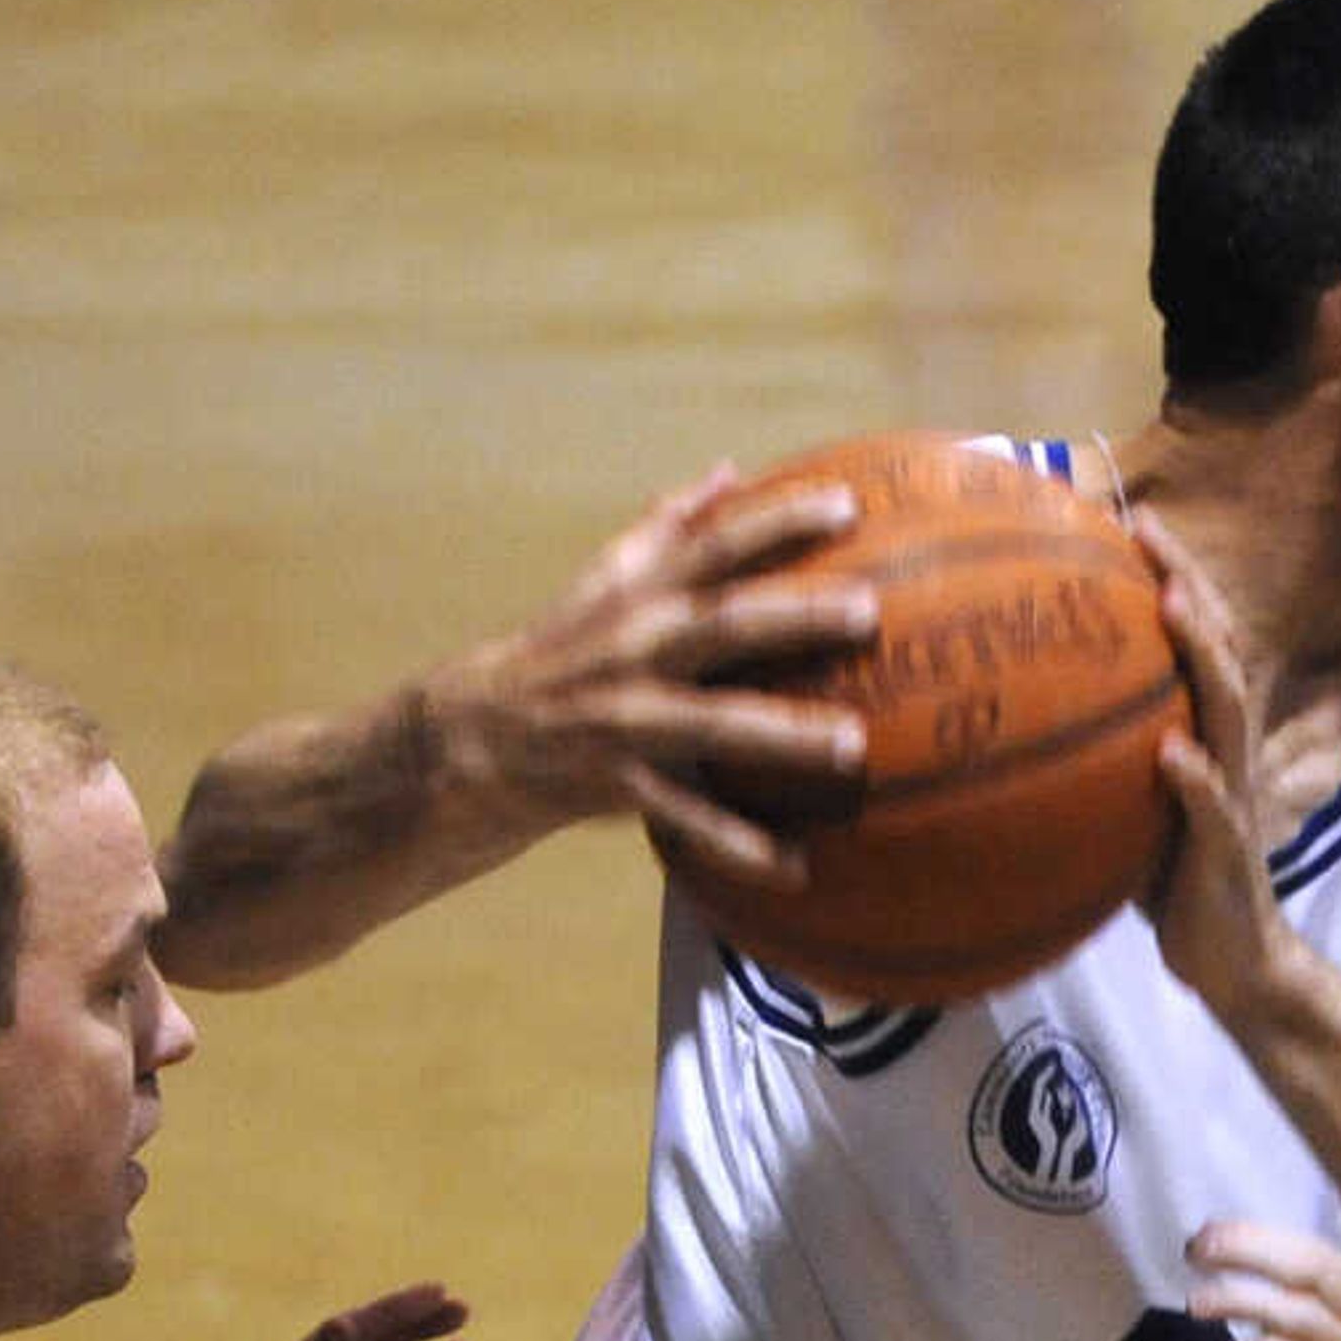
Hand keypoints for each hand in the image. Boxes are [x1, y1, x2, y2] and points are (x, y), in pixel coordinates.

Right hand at [428, 467, 875, 883]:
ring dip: (783, 734)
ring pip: (713, 722)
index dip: (780, 519)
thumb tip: (729, 472)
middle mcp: (635, 646)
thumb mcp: (603, 582)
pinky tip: (795, 868)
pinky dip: (738, 845)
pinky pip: (687, 818)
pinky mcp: (617, 783)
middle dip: (797, 614)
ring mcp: (625, 716)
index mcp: (639, 594)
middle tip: (870, 612)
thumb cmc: (560, 652)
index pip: (716, 543)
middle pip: (725, 621)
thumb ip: (668, 530)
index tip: (850, 504)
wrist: (471, 736)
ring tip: (852, 745)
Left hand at [1130, 511, 1295, 1016]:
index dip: (1167, 575)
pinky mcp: (1227, 851)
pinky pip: (1214, 810)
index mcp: (1201, 734)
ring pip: (1228, 709)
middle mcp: (1223, 749)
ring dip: (1203, 654)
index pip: (1191, 638)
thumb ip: (1095, 760)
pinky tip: (1173, 754)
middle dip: (1186, 581)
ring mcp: (1231, 795)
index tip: (1125, 519)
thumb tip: (1012, 726)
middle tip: (1148, 528)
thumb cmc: (1173, 881)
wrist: (1232, 960)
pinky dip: (1196, 779)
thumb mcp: (1128, 808)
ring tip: (1174, 604)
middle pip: (1217, 647)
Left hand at [1184, 1219, 1340, 1340]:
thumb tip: (1258, 1297)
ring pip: (1302, 1314)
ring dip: (1243, 1302)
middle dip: (1246, 1252)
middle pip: (1307, 1269)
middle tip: (1195, 1250)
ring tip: (1198, 1302)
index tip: (1208, 1234)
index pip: (1315, 1252)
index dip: (1257, 1237)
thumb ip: (1325, 1322)